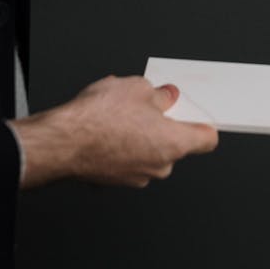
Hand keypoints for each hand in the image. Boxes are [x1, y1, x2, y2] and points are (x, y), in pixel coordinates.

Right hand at [8, 74, 218, 189]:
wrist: (62, 142)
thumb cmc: (99, 118)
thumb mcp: (137, 88)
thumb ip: (159, 95)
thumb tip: (165, 96)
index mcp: (174, 144)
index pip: (207, 139)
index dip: (204, 124)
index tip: (200, 117)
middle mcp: (160, 166)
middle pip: (175, 145)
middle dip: (164, 125)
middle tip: (149, 106)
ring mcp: (137, 177)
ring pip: (149, 153)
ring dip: (141, 136)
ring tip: (120, 115)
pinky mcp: (116, 180)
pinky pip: (128, 160)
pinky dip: (123, 147)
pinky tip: (106, 129)